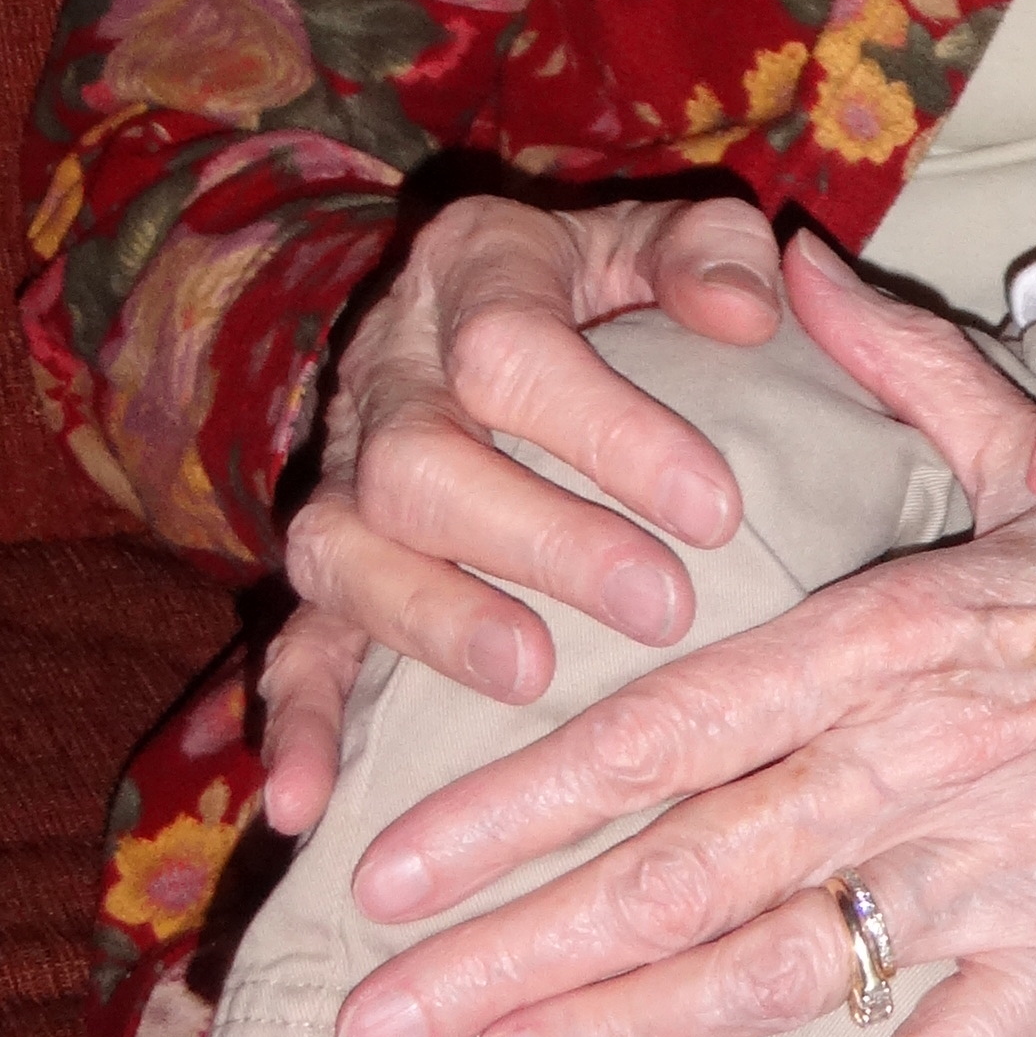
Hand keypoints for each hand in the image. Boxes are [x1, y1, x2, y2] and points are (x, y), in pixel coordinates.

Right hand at [260, 193, 784, 836]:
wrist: (472, 308)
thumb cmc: (603, 287)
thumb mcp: (655, 236)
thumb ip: (708, 249)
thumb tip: (746, 315)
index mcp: (469, 271)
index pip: (511, 347)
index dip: (610, 430)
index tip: (718, 509)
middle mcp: (384, 373)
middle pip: (419, 459)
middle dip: (541, 540)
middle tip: (665, 606)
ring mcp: (339, 478)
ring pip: (344, 550)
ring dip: (434, 620)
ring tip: (533, 676)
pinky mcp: (322, 569)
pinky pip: (289, 642)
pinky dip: (296, 723)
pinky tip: (313, 801)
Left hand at [329, 233, 1035, 1036]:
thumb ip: (901, 369)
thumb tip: (786, 264)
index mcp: (909, 615)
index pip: (664, 724)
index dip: (511, 805)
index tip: (387, 866)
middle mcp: (938, 743)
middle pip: (680, 867)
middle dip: (506, 954)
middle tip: (372, 1021)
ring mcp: (1017, 860)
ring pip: (778, 967)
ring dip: (615, 1035)